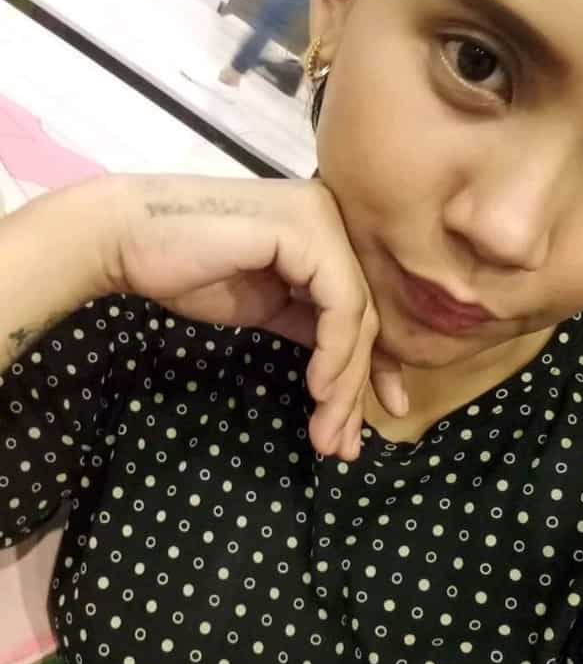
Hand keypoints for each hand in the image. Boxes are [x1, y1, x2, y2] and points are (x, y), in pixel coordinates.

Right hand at [106, 175, 406, 459]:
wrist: (125, 239)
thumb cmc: (183, 270)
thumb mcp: (264, 305)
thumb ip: (309, 323)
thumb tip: (347, 376)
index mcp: (325, 233)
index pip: (364, 306)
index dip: (375, 367)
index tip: (376, 418)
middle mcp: (333, 218)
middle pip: (365, 316)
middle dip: (357, 388)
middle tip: (346, 445)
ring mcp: (322, 221)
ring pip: (357, 316)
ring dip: (345, 384)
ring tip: (328, 435)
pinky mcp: (306, 230)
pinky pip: (340, 304)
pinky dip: (335, 353)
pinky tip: (319, 390)